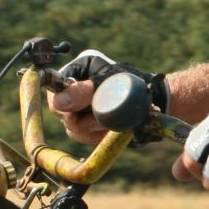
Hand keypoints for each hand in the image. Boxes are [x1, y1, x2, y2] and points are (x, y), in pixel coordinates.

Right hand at [48, 49, 167, 144]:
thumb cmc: (134, 85)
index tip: (76, 110)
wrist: (155, 103)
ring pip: (73, 128)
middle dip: (84, 118)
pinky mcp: (88, 124)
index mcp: (77, 71)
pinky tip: (112, 129)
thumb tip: (59, 102)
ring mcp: (80, 109)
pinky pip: (85, 137)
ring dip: (94, 128)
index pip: (54, 90)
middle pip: (62, 113)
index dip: (62, 104)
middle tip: (103, 115)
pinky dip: (99, 135)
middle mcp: (75, 90)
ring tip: (113, 121)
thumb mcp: (109, 83)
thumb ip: (84, 91)